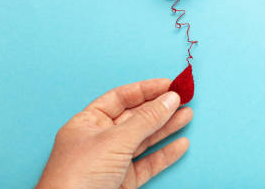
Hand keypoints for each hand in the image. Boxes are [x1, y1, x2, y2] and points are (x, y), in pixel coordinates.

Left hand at [36, 79, 191, 188]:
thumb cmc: (77, 177)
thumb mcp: (115, 140)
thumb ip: (146, 119)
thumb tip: (170, 99)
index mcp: (88, 122)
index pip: (120, 98)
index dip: (146, 90)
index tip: (170, 85)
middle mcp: (99, 139)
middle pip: (135, 117)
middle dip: (160, 108)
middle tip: (184, 98)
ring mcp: (112, 161)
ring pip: (144, 139)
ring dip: (167, 127)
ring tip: (187, 115)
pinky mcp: (123, 181)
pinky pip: (148, 163)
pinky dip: (166, 154)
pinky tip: (181, 144)